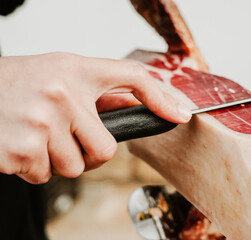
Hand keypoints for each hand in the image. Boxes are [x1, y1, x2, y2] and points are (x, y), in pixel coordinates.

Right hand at [0, 52, 190, 183]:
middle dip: (89, 153)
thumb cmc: (20, 83)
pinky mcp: (22, 150)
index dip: (161, 98)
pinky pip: (45, 175)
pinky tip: (22, 144)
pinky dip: (35, 167)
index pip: (133, 78)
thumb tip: (133, 105)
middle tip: (67, 138)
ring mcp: (42, 122)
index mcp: (77, 70)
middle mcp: (63, 93)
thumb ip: (98, 91)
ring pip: (75, 167)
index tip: (180, 115)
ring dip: (58, 159)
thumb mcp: (61, 74)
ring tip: (38, 135)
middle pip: (105, 149)